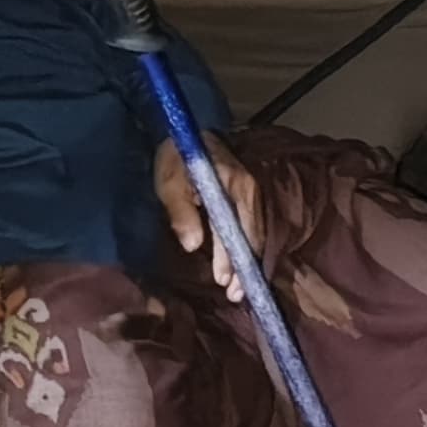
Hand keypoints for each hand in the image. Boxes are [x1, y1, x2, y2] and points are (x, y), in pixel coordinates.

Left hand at [154, 136, 264, 301]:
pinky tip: (243, 263)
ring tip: (240, 287)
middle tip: (236, 295)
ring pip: (256, 234)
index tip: (225, 283)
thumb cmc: (177, 156)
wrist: (189, 130)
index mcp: (234, 186)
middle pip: (253, 236)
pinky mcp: (249, 197)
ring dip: (249, 261)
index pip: (236, 230)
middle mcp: (251, 192)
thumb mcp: (170, 181)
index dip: (231, 258)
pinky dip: (249, 248)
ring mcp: (253, 194)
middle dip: (245, 268)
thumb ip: (181, 212)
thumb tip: (194, 246)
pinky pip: (254, 227)